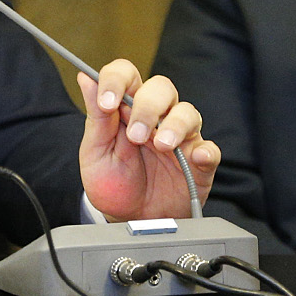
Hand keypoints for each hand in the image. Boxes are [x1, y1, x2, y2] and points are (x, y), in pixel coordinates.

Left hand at [77, 58, 218, 221]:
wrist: (129, 220)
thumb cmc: (114, 183)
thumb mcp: (96, 152)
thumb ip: (96, 117)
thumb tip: (85, 78)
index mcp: (128, 108)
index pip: (127, 75)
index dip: (117, 80)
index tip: (107, 102)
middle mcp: (157, 117)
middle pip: (161, 87)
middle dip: (147, 106)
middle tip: (134, 135)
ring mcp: (180, 137)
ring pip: (188, 112)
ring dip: (174, 126)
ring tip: (161, 146)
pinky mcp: (198, 162)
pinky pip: (210, 150)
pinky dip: (206, 151)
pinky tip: (196, 157)